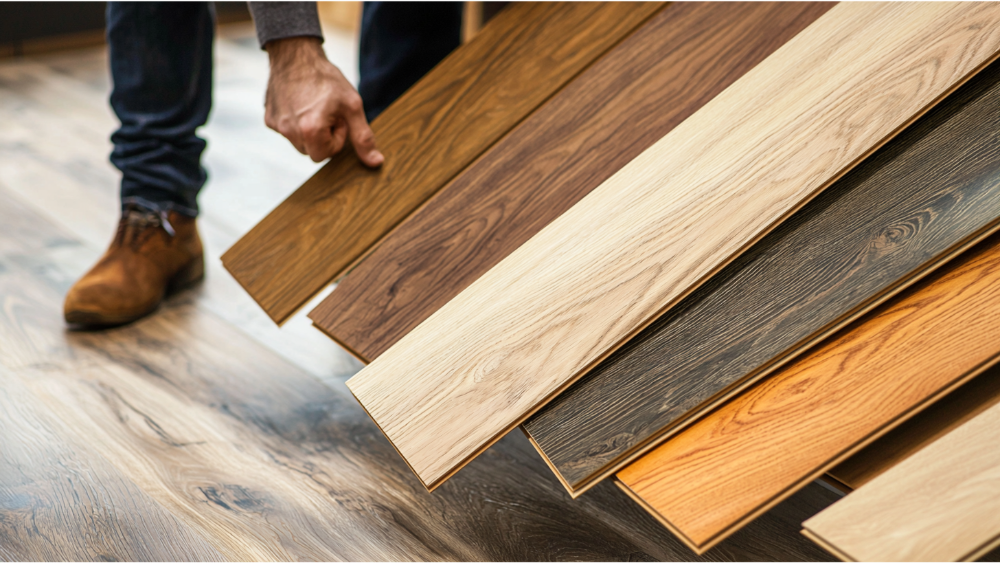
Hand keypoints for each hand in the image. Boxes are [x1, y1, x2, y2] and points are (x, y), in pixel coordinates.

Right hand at [264, 37, 383, 166]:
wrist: (295, 54)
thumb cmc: (326, 78)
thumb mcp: (352, 106)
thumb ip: (363, 137)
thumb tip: (375, 162)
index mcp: (310, 131)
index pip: (326, 155)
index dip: (336, 138)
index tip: (337, 117)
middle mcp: (289, 131)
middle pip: (312, 152)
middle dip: (323, 138)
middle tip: (326, 113)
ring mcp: (277, 125)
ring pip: (299, 143)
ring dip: (309, 132)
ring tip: (314, 108)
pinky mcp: (269, 119)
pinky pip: (286, 131)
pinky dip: (295, 123)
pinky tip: (300, 104)